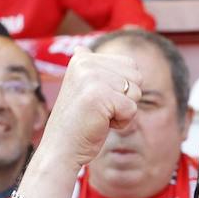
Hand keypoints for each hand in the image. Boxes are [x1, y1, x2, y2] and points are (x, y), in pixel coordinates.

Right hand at [30, 47, 141, 171]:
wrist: (62, 148)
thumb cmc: (77, 123)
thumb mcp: (82, 89)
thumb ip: (89, 69)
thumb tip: (81, 49)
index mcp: (83, 58)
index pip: (130, 64)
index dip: (122, 89)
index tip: (98, 100)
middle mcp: (85, 63)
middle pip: (137, 77)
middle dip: (125, 99)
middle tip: (100, 110)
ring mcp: (91, 78)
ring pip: (136, 92)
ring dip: (123, 111)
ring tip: (99, 116)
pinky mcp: (99, 96)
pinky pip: (132, 109)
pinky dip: (122, 122)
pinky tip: (101, 124)